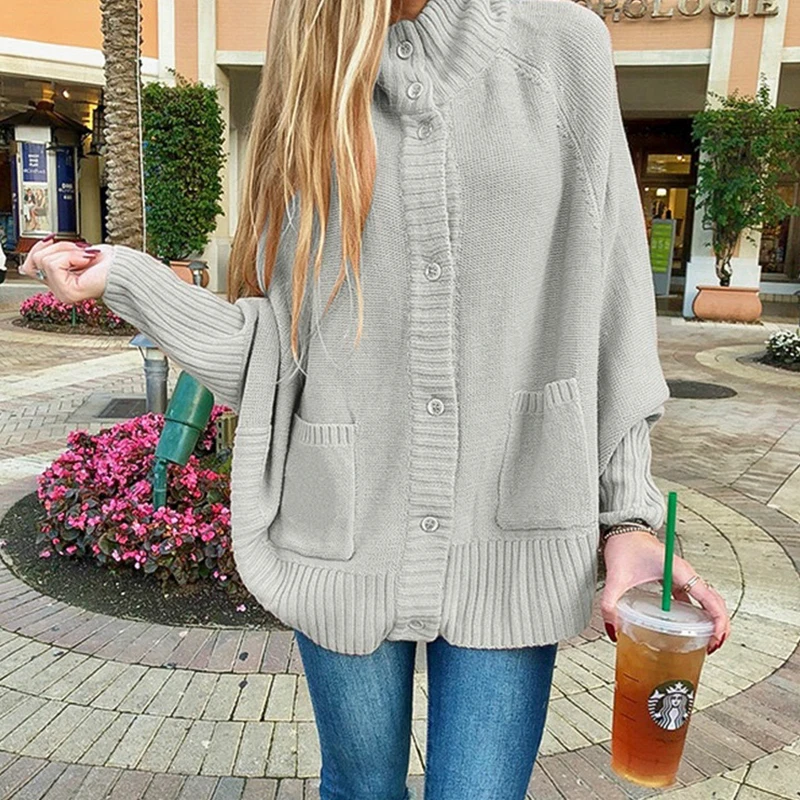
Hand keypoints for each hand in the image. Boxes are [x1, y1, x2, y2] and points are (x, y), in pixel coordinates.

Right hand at [19, 237, 112, 303]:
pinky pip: (53, 264)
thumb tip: (42, 245)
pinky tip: (85, 262)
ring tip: (84, 257)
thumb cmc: (108, 261)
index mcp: (59, 282)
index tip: (57, 240)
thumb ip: (54, 253)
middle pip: (35, 260)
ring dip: (67, 251)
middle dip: (58, 247)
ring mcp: (62, 293)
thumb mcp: (74, 252)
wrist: (125, 267)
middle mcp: (59, 291)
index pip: (29, 266)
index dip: (40, 248)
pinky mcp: (68, 292)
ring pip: (43, 260)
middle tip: (79, 251)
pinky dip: (71, 256)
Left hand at [600, 530, 730, 654]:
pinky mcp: (676, 578)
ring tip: (708, 641)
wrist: (624, 528)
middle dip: (720, 626)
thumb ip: (610, 604)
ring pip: (709, 600)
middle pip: (715, 602)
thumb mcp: (616, 577)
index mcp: (680, 572)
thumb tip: (612, 629)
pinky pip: (695, 598)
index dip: (718, 622)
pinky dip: (700, 613)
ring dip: (713, 620)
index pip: (710, 600)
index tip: (714, 640)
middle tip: (712, 647)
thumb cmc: (625, 544)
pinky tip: (691, 627)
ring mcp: (683, 576)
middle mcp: (686, 574)